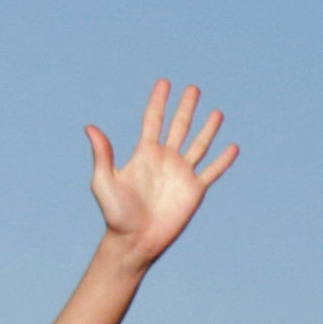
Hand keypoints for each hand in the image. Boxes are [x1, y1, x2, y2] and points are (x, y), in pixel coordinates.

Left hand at [84, 80, 237, 264]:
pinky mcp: (194, 190)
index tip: (164, 82)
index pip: (153, 119)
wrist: (134, 241)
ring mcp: (181, 173)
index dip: (159, 100)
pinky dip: (223, 160)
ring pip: (198, 145)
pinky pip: (212, 171)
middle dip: (186, 107)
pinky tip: (232, 147)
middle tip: (193, 88)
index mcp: (144, 153)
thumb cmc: (115, 214)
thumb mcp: (104, 181)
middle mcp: (165, 159)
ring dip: (208, 128)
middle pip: (178, 126)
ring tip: (217, 112)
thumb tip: (90, 127)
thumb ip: (102, 154)